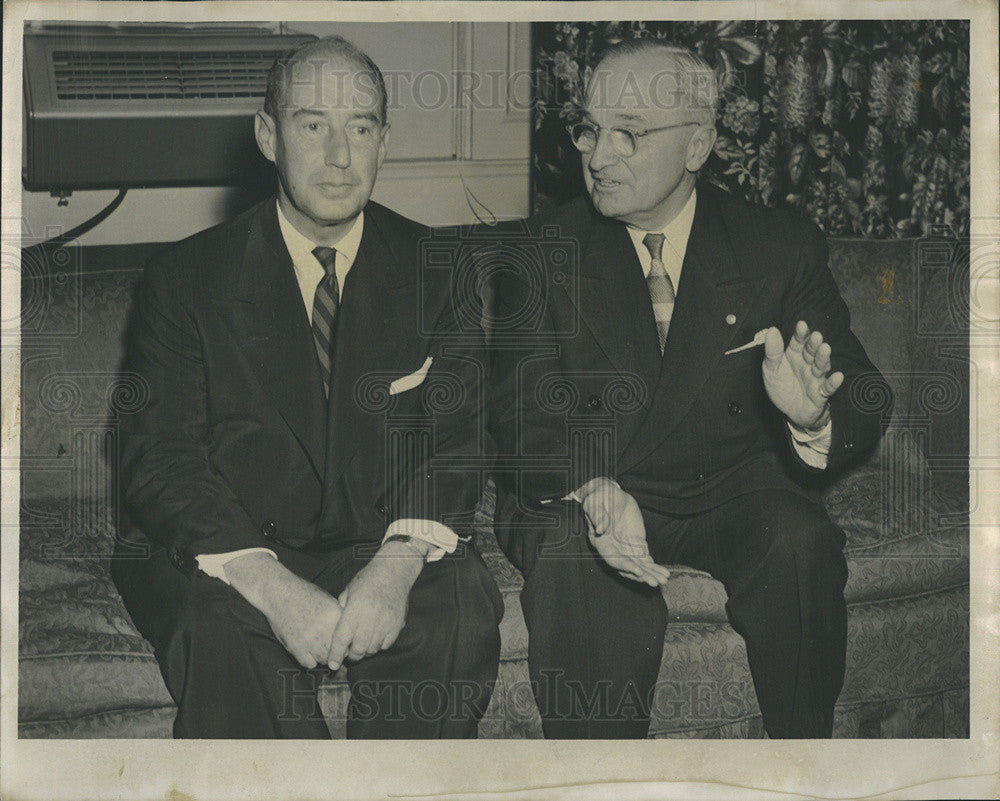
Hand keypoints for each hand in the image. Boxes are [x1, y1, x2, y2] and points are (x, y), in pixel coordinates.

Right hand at [223, 552, 342, 669]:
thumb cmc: (304, 594)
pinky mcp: (296, 647)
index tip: (345, 643)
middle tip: (333, 648)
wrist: (279, 593)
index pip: (349, 638)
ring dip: (325, 657)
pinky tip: (309, 652)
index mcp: (334, 615)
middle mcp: (324, 629)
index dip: (348, 641)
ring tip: (322, 650)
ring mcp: (309, 639)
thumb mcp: (328, 599)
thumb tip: (349, 631)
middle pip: (339, 652)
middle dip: (338, 651)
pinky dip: (311, 661)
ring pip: (325, 660)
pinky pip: (309, 664)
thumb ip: (339, 616)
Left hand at [326, 540, 426, 669]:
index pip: (342, 639)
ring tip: (362, 645)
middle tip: (349, 654)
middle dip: (352, 656)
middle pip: (358, 649)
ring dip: (365, 651)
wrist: (393, 571)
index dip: (336, 654)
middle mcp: (370, 618)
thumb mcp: (348, 591)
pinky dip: (379, 645)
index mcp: (355, 610)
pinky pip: (386, 644)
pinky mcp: (397, 624)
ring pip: (373, 649)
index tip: (333, 664)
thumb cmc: (368, 579)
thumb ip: (341, 610)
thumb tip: (336, 629)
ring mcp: (386, 622)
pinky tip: (375, 637)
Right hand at [575, 477, 670, 586]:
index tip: (638, 571)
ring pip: (638, 565)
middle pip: (627, 567)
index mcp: (600, 541)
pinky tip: (662, 573)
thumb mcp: (595, 503)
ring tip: (664, 579)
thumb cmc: (599, 497)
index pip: (612, 558)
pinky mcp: (635, 543)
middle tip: (654, 582)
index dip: (624, 565)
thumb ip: (597, 516)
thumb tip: (600, 528)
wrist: (608, 493)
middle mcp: (613, 549)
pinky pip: (644, 558)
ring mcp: (624, 548)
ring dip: (650, 573)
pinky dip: (653, 566)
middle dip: (641, 575)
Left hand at [762, 320, 843, 429]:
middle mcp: (807, 364)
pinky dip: (833, 383)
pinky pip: (828, 388)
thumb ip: (772, 352)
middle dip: (814, 344)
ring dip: (823, 358)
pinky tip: (838, 376)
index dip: (800, 334)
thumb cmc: (781, 387)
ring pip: (821, 367)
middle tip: (816, 336)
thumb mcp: (771, 370)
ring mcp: (815, 378)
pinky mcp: (821, 394)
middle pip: (811, 352)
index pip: (798, 342)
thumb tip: (772, 330)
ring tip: (825, 348)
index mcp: (795, 356)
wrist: (789, 412)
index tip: (802, 324)